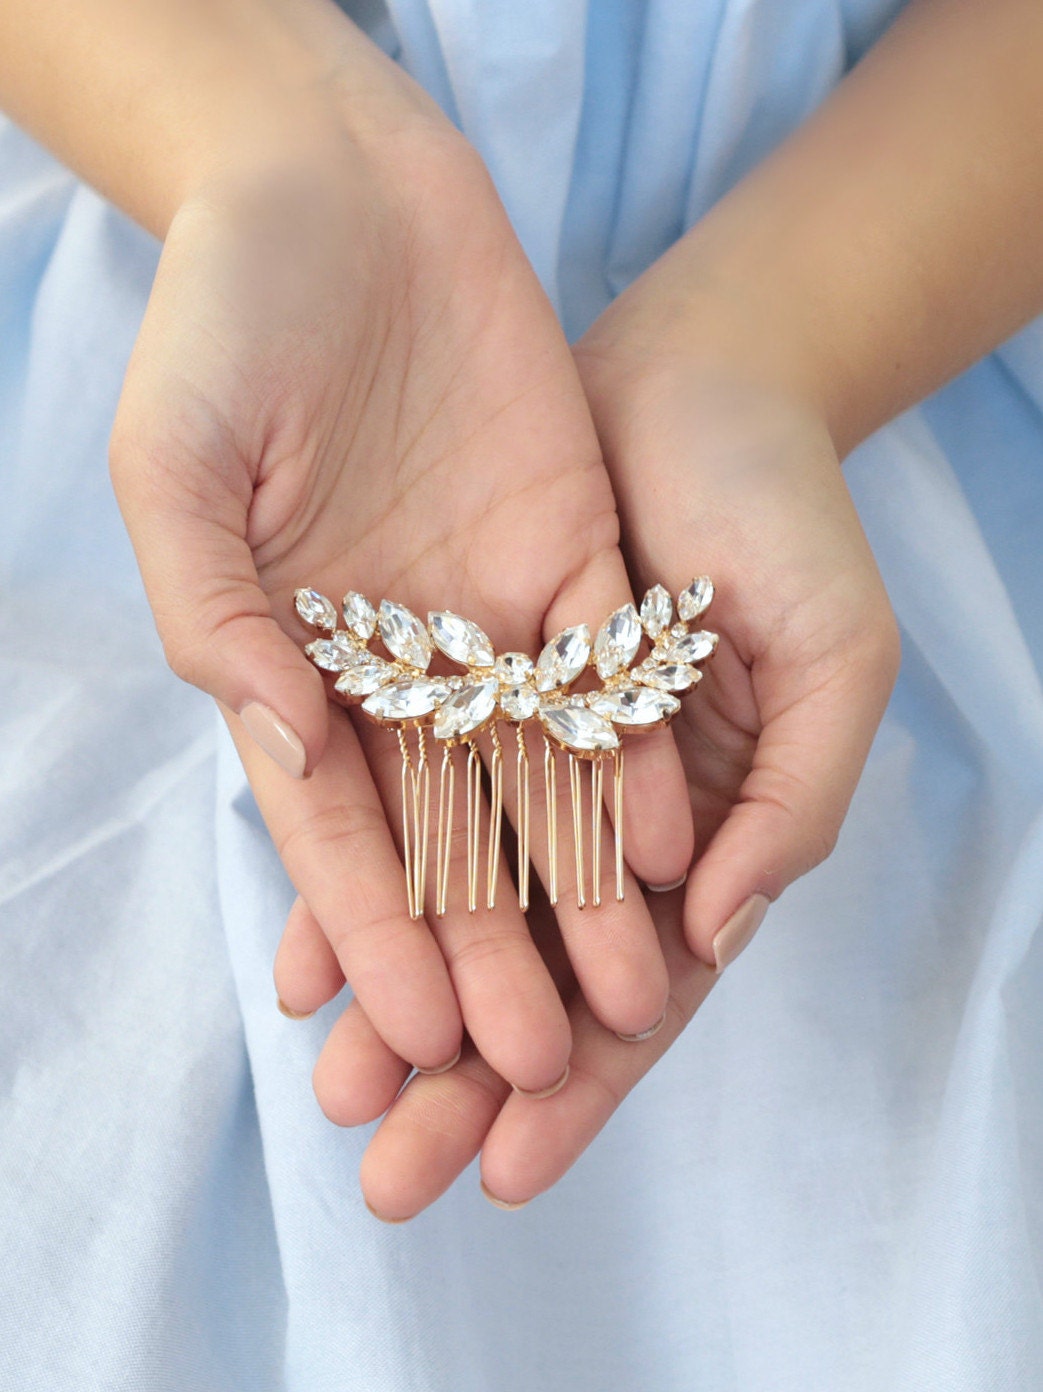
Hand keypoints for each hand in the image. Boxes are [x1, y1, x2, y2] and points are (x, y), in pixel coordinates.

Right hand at [108, 57, 692, 1093]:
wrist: (337, 191)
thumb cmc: (226, 319)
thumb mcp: (176, 467)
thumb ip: (211, 616)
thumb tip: (280, 748)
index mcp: (290, 657)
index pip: (338, 826)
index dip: (377, 930)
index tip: (417, 1031)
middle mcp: (394, 655)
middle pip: (451, 831)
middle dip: (495, 948)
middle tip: (538, 1064)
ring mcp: (485, 610)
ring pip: (542, 780)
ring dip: (582, 891)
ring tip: (632, 998)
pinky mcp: (571, 552)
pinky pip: (611, 679)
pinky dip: (637, 761)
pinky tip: (668, 850)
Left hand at [308, 311, 899, 1217]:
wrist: (699, 379)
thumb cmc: (787, 517)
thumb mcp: (835, 662)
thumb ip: (793, 804)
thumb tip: (713, 938)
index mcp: (708, 827)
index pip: (640, 985)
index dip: (581, 1081)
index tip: (509, 1168)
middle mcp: (608, 813)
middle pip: (532, 968)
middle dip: (465, 1073)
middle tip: (390, 1173)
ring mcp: (529, 756)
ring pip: (455, 904)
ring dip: (398, 996)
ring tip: (334, 1084)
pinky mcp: (460, 688)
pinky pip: (400, 799)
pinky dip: (360, 875)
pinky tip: (305, 952)